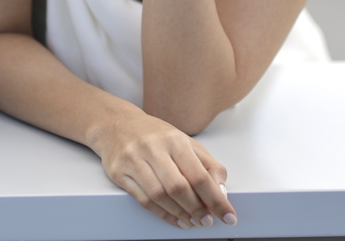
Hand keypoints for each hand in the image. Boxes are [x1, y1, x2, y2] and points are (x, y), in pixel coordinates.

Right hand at [92, 112, 235, 229]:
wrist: (116, 123)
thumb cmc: (154, 135)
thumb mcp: (184, 141)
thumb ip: (207, 164)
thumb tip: (221, 191)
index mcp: (174, 140)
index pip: (199, 175)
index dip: (216, 199)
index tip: (228, 215)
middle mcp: (152, 148)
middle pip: (178, 187)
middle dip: (197, 209)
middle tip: (208, 220)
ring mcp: (133, 160)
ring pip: (159, 196)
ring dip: (180, 214)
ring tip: (192, 221)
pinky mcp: (119, 173)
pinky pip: (143, 200)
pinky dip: (162, 214)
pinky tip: (175, 218)